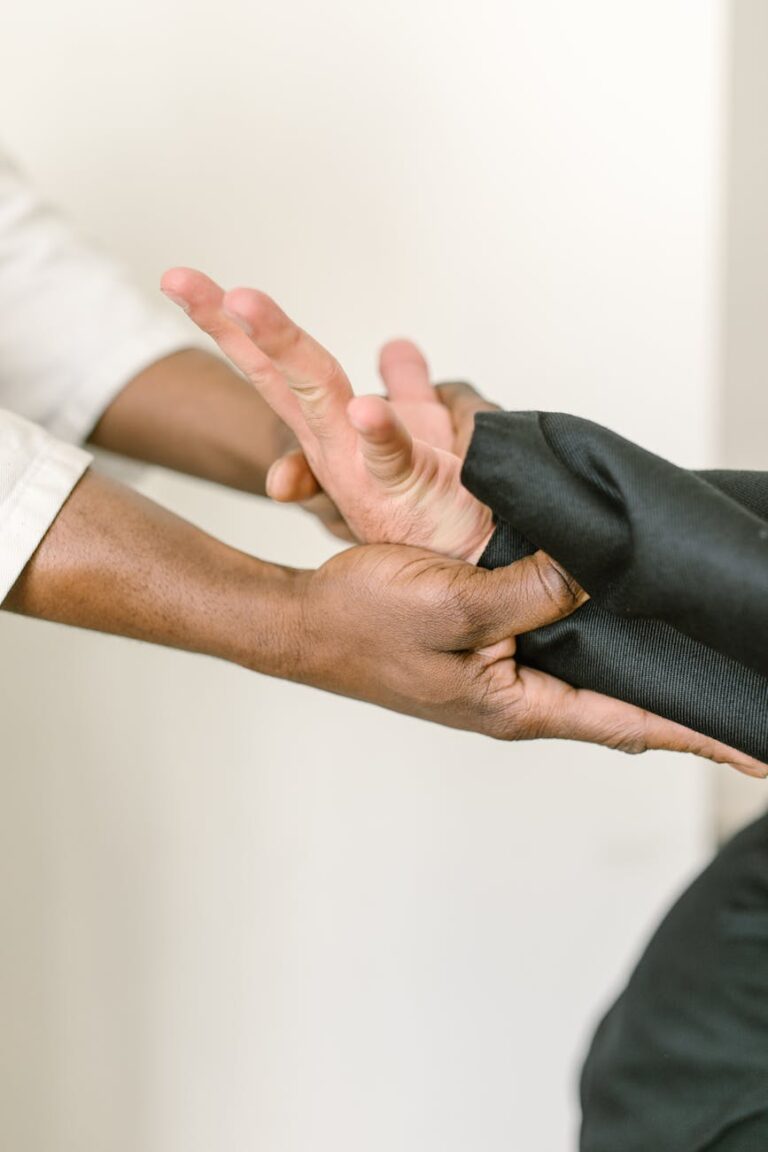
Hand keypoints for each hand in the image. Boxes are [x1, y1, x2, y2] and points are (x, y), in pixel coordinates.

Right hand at [161, 269, 493, 560]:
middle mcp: (334, 446)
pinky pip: (390, 455)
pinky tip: (365, 408)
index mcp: (333, 428)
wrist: (480, 557)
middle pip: (274, 372)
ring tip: (244, 301)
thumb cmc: (448, 504)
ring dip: (281, 345)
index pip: (277, 364)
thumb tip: (395, 349)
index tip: (178, 280)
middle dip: (225, 324)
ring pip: (316, 396)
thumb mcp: (422, 433)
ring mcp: (362, 467)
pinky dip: (377, 431)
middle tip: (177, 279)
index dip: (229, 323)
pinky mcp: (406, 489)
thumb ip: (407, 388)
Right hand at [294, 541, 766, 775]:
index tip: (756, 755)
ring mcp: (497, 677)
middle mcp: (515, 698)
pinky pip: (555, 645)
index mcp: (515, 703)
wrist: (299, 622)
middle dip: (682, 711)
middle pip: (618, 708)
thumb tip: (600, 573)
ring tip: (696, 671)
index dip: (698, 738)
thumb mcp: (455, 601)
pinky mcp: (481, 650)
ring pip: (590, 676)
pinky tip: (615, 620)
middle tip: (741, 704)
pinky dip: (596, 639)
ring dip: (642, 676)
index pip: (629, 724)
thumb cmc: (362, 622)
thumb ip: (534, 590)